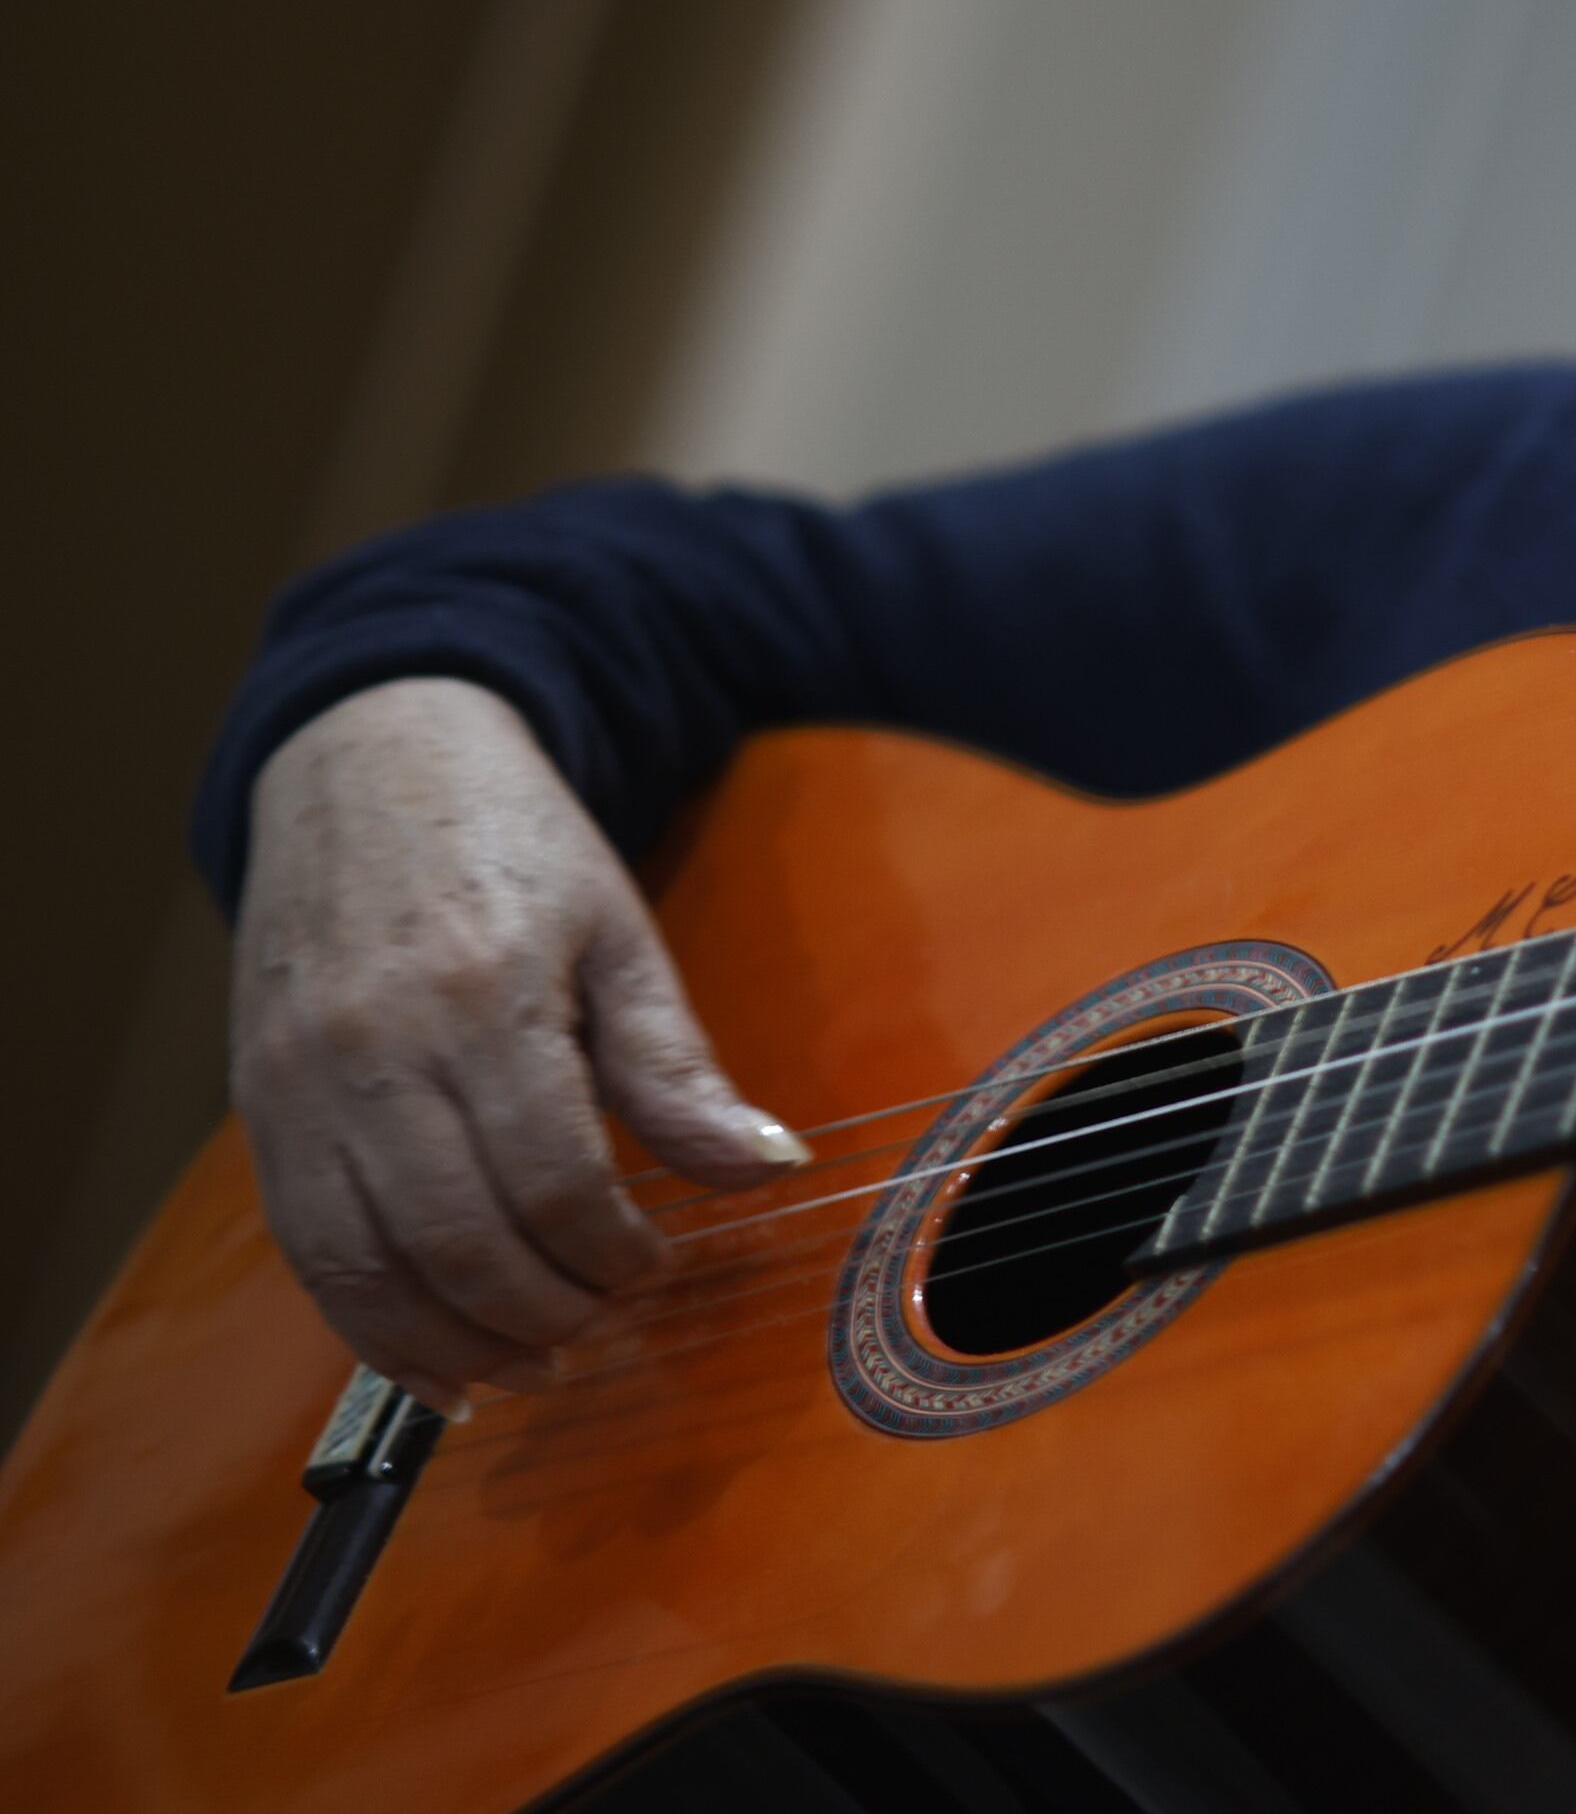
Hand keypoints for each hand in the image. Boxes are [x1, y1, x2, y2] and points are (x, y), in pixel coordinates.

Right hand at [230, 679, 805, 1411]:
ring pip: (365, 1266)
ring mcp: (298, 1082)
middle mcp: (373, 1050)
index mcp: (483, 998)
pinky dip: (365, 1324)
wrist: (368, 761)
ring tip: (528, 1367)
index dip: (612, 1251)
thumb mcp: (619, 932)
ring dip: (453, 1342)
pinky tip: (432, 1361)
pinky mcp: (258, 1103)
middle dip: (542, 1310)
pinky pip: (302, 1249)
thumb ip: (677, 1065)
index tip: (654, 1263)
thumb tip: (764, 1167)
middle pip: (459, 1240)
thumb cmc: (509, 842)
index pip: (554, 1181)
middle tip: (600, 1324)